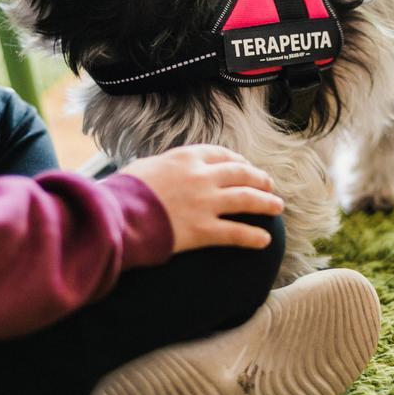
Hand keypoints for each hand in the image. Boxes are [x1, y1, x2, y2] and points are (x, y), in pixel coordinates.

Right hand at [118, 144, 283, 252]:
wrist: (116, 216)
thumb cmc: (123, 192)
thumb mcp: (144, 167)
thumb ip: (164, 167)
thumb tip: (165, 171)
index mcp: (186, 157)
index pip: (222, 154)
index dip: (238, 160)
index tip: (245, 166)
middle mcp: (201, 177)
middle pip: (241, 174)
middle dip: (259, 178)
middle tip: (270, 185)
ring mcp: (205, 203)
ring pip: (246, 199)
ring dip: (266, 202)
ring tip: (277, 206)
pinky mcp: (204, 230)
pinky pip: (237, 233)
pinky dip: (253, 236)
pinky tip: (264, 240)